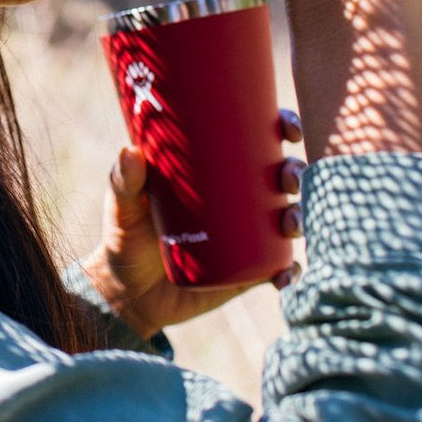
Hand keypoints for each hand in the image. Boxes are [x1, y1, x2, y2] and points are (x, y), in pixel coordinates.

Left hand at [81, 109, 304, 338]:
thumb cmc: (125, 238)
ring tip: (290, 223)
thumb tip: (131, 151)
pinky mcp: (246, 271)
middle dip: (295, 172)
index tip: (287, 127)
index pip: (255, 137)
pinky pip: (279, 268)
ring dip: (299, 216)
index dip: (280, 126)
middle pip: (280, 175)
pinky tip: (287, 274)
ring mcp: (245, 235)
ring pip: (287, 217)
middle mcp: (237, 198)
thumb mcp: (122, 206)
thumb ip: (124, 181)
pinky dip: (289, 271)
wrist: (128, 295)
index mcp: (214, 169)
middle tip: (288, 178)